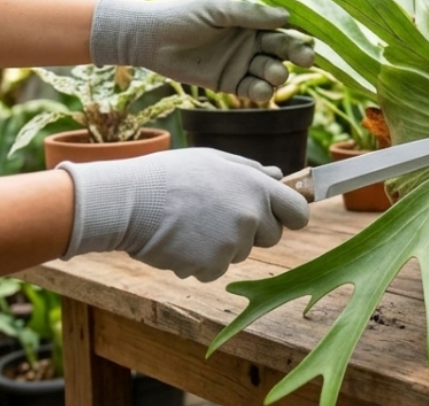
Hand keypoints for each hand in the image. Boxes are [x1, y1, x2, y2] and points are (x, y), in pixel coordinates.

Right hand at [58, 149, 310, 280]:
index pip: (298, 212)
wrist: (130, 202)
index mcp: (257, 187)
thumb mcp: (214, 160)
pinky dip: (200, 262)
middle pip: (272, 237)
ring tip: (192, 225)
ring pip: (240, 253)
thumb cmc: (169, 176)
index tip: (278, 218)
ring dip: (223, 246)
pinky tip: (180, 243)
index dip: (289, 217)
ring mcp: (233, 243)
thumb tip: (279, 176)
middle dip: (253, 232)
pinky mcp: (212, 266)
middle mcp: (251, 216)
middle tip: (219, 218)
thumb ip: (251, 170)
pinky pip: (215, 269)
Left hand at [90, 0, 313, 100]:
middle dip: (295, 55)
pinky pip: (252, 90)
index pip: (282, 29)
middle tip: (305, 60)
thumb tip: (286, 17)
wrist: (149, 37)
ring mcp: (242, 64)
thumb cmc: (182, 15)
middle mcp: (251, 42)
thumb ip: (251, 15)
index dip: (297, 36)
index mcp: (252, 21)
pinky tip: (261, 90)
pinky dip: (260, 91)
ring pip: (270, 72)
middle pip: (282, 51)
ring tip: (273, 74)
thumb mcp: (217, 9)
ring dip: (277, 74)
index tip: (309, 43)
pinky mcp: (229, 83)